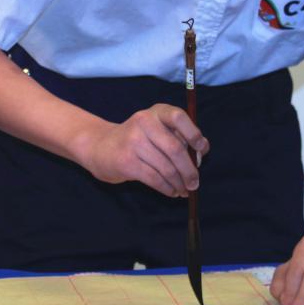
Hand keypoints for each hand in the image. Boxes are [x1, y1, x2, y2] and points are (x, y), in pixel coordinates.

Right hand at [75, 104, 208, 197]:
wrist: (100, 147)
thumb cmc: (137, 141)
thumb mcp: (155, 130)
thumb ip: (176, 138)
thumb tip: (199, 158)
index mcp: (156, 112)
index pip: (179, 117)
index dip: (194, 134)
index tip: (202, 149)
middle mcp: (144, 122)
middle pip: (175, 148)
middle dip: (189, 169)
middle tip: (195, 183)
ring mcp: (133, 141)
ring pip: (166, 167)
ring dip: (179, 183)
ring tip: (184, 190)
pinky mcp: (126, 161)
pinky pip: (154, 179)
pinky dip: (167, 188)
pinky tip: (171, 192)